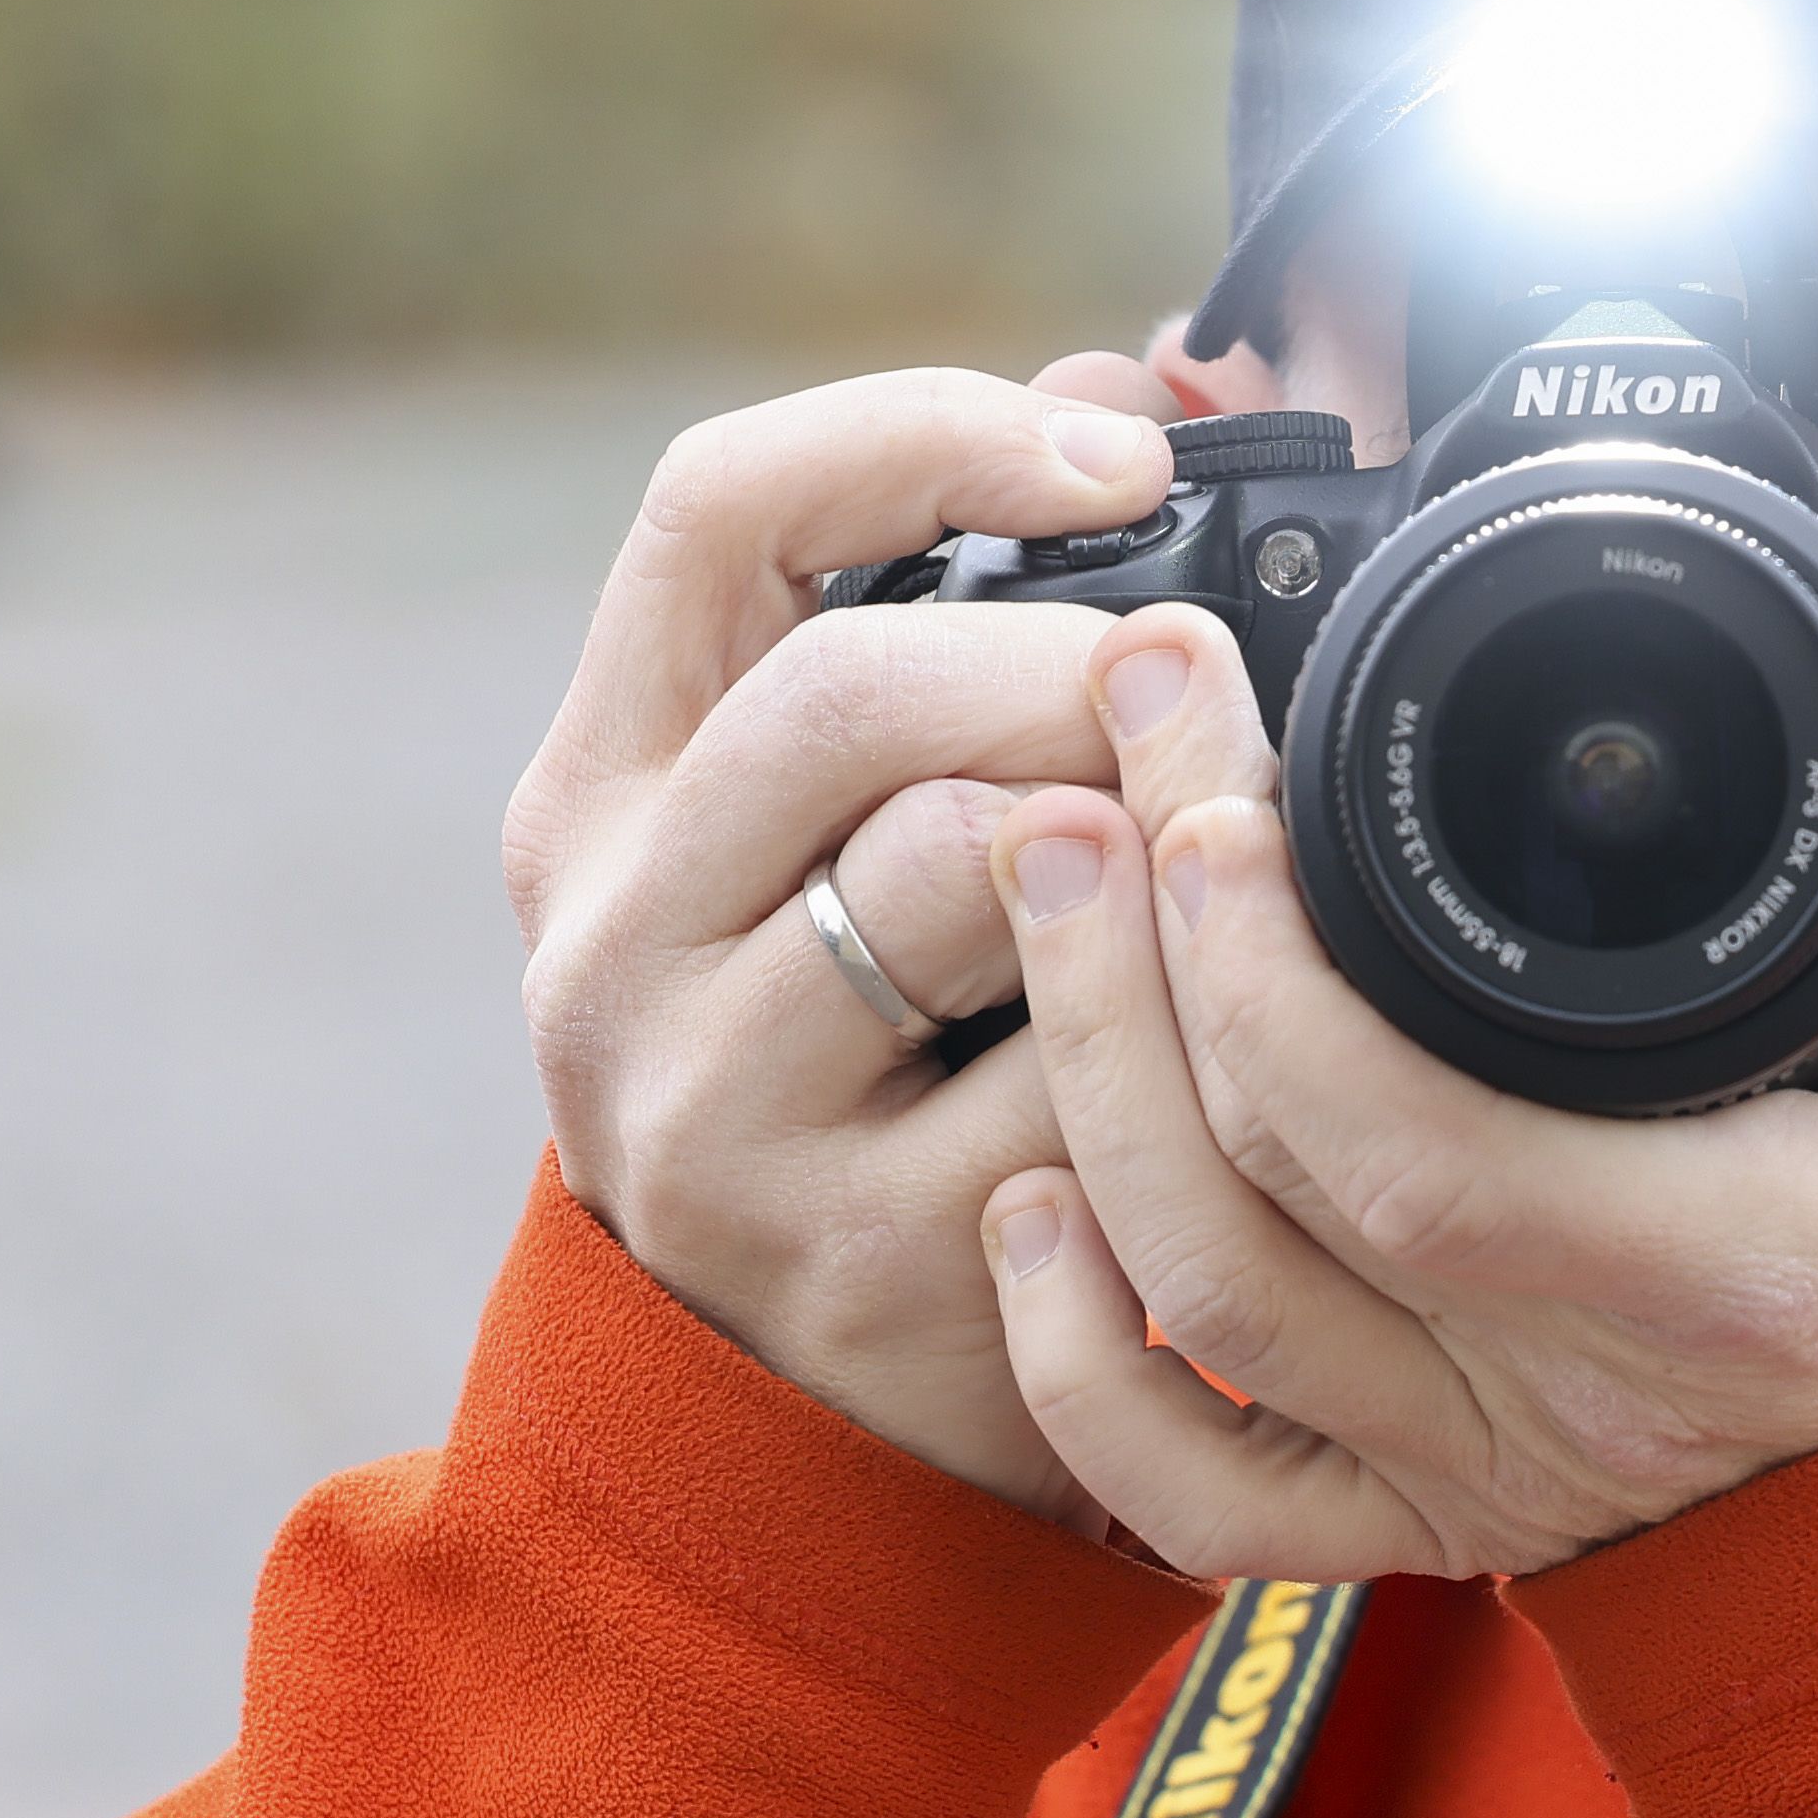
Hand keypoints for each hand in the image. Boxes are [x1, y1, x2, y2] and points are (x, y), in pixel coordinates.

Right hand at [503, 360, 1191, 1522]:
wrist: (775, 1432)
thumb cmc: (845, 1077)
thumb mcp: (820, 850)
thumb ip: (941, 619)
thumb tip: (1123, 386)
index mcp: (596, 797)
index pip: (711, 511)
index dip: (923, 431)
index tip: (1117, 455)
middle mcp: (609, 944)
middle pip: (844, 691)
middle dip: (1069, 654)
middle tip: (1204, 682)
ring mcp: (716, 1113)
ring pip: (955, 872)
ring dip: (1132, 833)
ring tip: (1211, 850)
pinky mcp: (856, 1262)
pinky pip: (1075, 1077)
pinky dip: (1178, 1030)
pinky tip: (1221, 1035)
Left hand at [971, 571, 1817, 1577]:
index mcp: (1739, 1273)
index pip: (1422, 1149)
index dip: (1272, 985)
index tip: (1215, 788)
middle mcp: (1582, 1398)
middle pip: (1257, 1204)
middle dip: (1139, 956)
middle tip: (1109, 740)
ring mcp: (1490, 1474)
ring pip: (1198, 1317)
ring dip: (1083, 1092)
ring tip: (1048, 872)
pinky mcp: (1438, 1527)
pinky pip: (1203, 1505)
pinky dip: (1079, 1377)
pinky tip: (1027, 1206)